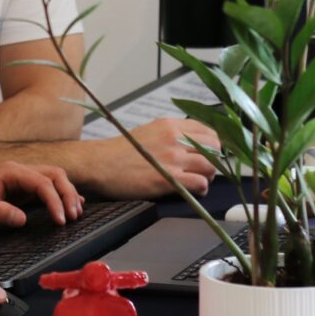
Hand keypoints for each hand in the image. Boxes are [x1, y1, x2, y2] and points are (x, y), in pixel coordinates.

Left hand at [0, 161, 82, 227]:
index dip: (55, 201)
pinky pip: (46, 187)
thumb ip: (0, 212)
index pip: (42, 182)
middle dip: (68, 193)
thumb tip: (23, 219)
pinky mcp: (20, 189)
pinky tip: (69, 205)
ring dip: (67, 193)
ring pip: (53, 179)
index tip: (61, 220)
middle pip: (54, 175)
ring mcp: (20, 179)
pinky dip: (60, 194)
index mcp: (10, 172)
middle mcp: (18, 171)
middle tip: (74, 216)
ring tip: (76, 213)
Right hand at [88, 117, 219, 196]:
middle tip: (205, 169)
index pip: (208, 131)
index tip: (212, 153)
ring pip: (210, 166)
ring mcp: (172, 158)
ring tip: (198, 180)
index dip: (214, 144)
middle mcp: (174, 138)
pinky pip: (200, 183)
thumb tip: (195, 144)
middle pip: (214, 147)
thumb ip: (172, 134)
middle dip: (214, 160)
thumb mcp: (149, 131)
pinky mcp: (168, 179)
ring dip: (208, 176)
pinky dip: (201, 188)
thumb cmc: (121, 151)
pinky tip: (193, 190)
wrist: (100, 163)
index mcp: (170, 125)